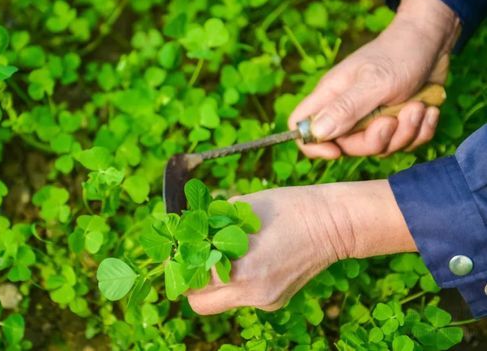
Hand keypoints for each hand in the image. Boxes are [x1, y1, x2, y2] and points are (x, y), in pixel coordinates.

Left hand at [187, 180, 415, 314]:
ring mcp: (265, 301)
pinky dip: (238, 282)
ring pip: (221, 301)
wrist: (332, 223)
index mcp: (241, 269)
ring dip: (214, 282)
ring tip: (222, 254)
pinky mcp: (275, 302)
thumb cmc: (287, 207)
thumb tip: (186, 227)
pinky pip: (243, 297)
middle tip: (193, 257)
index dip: (180, 263)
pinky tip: (251, 259)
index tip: (178, 250)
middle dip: (191, 282)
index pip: (191, 280)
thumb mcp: (241, 207)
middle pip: (199, 303)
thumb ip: (210, 222)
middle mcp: (251, 293)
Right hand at [289, 0, 459, 158]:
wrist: (434, 41)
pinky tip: (428, 110)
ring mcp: (373, 118)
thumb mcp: (375, 82)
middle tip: (392, 120)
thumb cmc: (400, 53)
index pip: (301, 127)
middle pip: (346, 146)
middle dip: (375, 140)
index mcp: (332, 96)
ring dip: (405, 132)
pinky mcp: (397, 122)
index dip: (313, 145)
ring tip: (418, 107)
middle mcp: (347, 110)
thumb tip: (316, 132)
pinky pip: (404, 143)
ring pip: (379, 147)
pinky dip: (421, 130)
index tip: (337, 151)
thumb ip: (346, 108)